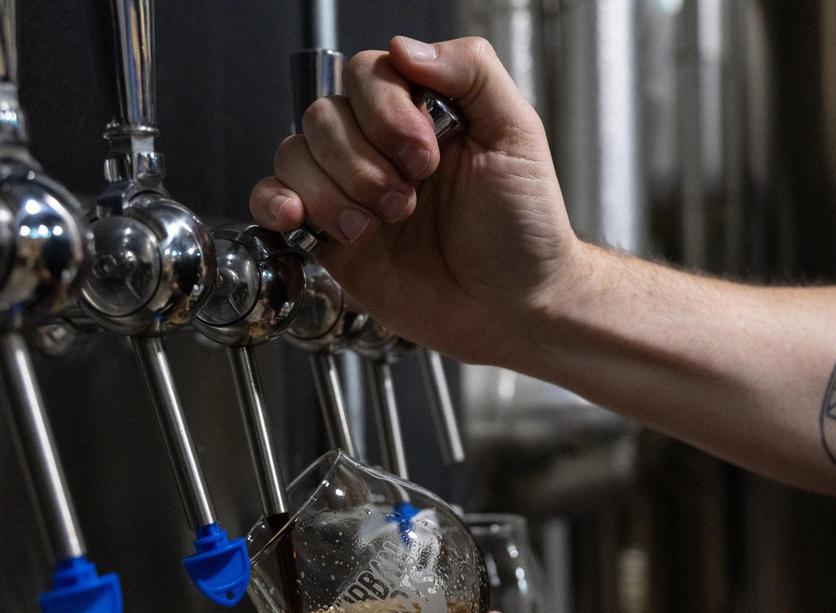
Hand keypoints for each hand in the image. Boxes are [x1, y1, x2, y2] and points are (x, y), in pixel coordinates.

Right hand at [248, 36, 582, 363]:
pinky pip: (273, 200)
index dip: (387, 114)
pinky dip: (276, 202)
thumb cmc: (525, 229)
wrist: (514, 307)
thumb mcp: (517, 135)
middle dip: (365, 162)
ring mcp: (352, 190)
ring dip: (334, 190)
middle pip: (324, 115)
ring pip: (295, 154)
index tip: (426, 158)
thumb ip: (472, 72)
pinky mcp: (331, 236)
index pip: (368, 75)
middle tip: (409, 200)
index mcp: (422, 114)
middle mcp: (380, 147)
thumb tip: (406, 46)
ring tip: (382, 224)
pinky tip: (300, 217)